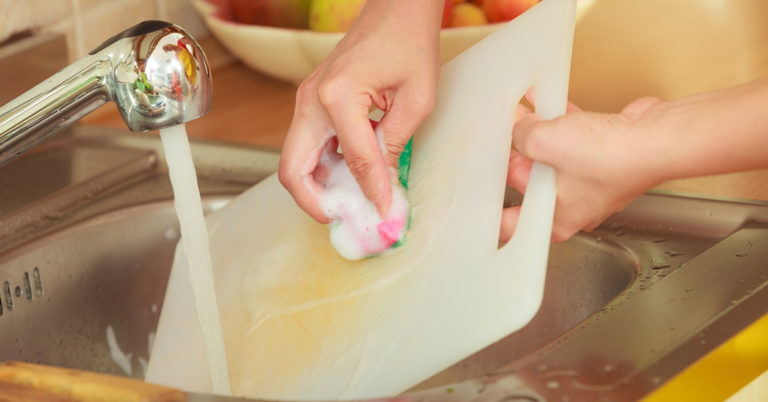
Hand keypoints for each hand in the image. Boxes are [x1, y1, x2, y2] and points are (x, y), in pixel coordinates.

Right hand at [278, 0, 442, 222]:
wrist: (395, 9)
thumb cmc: (409, 42)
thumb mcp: (416, 99)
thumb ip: (394, 146)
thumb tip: (383, 187)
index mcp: (338, 96)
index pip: (354, 162)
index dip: (371, 193)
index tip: (385, 214)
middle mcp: (312, 100)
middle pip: (293, 170)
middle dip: (315, 203)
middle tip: (344, 219)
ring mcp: (307, 100)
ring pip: (295, 160)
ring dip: (317, 187)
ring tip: (349, 203)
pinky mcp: (312, 102)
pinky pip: (307, 145)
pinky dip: (321, 168)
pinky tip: (348, 177)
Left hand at [501, 94, 667, 241]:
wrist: (656, 139)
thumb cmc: (611, 158)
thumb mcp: (544, 142)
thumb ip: (522, 135)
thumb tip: (519, 127)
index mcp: (556, 219)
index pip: (512, 224)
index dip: (492, 212)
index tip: (476, 201)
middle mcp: (573, 204)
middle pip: (529, 182)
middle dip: (514, 157)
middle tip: (497, 139)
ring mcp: (590, 179)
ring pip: (552, 158)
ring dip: (536, 134)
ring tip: (517, 114)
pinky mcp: (604, 155)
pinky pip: (573, 138)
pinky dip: (560, 122)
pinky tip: (546, 101)